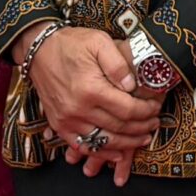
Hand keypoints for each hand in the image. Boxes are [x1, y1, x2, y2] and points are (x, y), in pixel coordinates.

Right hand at [26, 28, 164, 185]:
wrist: (39, 50)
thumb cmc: (72, 44)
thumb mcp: (99, 42)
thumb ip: (118, 64)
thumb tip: (132, 86)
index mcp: (91, 89)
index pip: (127, 109)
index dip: (146, 112)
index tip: (156, 108)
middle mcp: (78, 109)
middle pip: (118, 127)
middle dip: (141, 128)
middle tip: (155, 123)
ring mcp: (67, 120)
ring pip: (103, 140)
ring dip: (127, 143)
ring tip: (144, 138)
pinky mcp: (59, 125)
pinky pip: (82, 146)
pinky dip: (101, 153)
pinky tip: (117, 153)